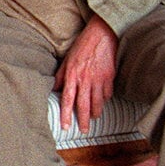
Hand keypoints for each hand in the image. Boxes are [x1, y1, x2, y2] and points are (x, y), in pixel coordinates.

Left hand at [53, 14, 117, 132]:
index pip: (67, 100)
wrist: (102, 34)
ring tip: (94, 118)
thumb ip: (61, 76)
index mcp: (72, 76)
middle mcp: (85, 80)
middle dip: (83, 121)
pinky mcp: (110, 77)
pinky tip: (102, 101)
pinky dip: (104, 99)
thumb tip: (55, 90)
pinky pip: (107, 93)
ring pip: (97, 102)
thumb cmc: (82, 46)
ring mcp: (99, 79)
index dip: (66, 115)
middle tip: (84, 130)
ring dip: (95, 112)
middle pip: (84, 105)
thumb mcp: (67, 59)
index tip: (66, 126)